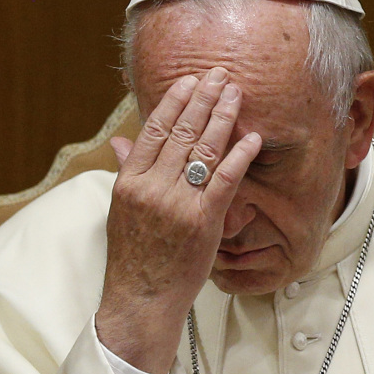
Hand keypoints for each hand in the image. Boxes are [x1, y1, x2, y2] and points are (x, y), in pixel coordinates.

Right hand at [95, 67, 260, 373]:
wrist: (141, 299)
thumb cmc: (133, 258)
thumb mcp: (120, 212)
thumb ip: (126, 173)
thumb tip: (121, 142)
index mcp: (130, 183)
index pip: (153, 131)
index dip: (173, 102)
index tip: (188, 81)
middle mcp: (152, 188)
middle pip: (181, 133)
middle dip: (203, 99)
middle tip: (219, 74)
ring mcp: (178, 204)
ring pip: (203, 150)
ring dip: (222, 117)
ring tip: (236, 93)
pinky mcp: (203, 222)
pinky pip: (224, 181)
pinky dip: (239, 157)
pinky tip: (252, 137)